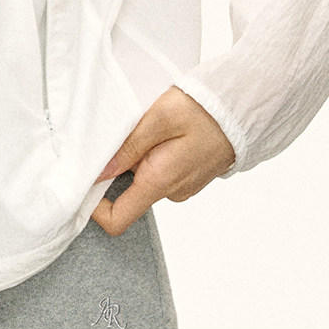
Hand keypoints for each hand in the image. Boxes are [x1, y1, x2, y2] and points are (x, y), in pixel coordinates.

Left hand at [90, 86, 235, 235]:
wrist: (242, 109)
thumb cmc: (203, 109)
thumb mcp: (158, 118)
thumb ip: (127, 147)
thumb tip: (99, 171)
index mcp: (159, 181)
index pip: (118, 219)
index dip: (95, 207)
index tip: (85, 180)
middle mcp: (171, 191)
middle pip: (127, 193)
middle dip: (117, 167)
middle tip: (121, 133)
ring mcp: (181, 186)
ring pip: (144, 179)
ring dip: (137, 157)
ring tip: (148, 127)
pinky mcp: (188, 176)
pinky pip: (160, 172)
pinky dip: (153, 155)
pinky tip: (164, 132)